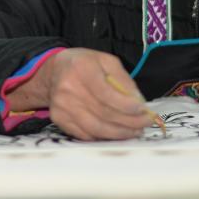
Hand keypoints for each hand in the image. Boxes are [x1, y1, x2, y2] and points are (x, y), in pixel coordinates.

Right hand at [7, 48, 152, 140]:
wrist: (53, 71)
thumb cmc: (84, 64)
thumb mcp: (106, 61)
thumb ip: (123, 79)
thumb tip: (137, 101)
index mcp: (82, 68)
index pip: (107, 94)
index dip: (127, 106)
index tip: (144, 110)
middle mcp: (68, 88)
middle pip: (104, 113)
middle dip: (129, 122)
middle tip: (145, 123)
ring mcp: (62, 106)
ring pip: (96, 128)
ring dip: (120, 133)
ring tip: (134, 131)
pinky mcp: (59, 119)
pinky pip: (86, 135)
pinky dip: (104, 137)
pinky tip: (116, 133)